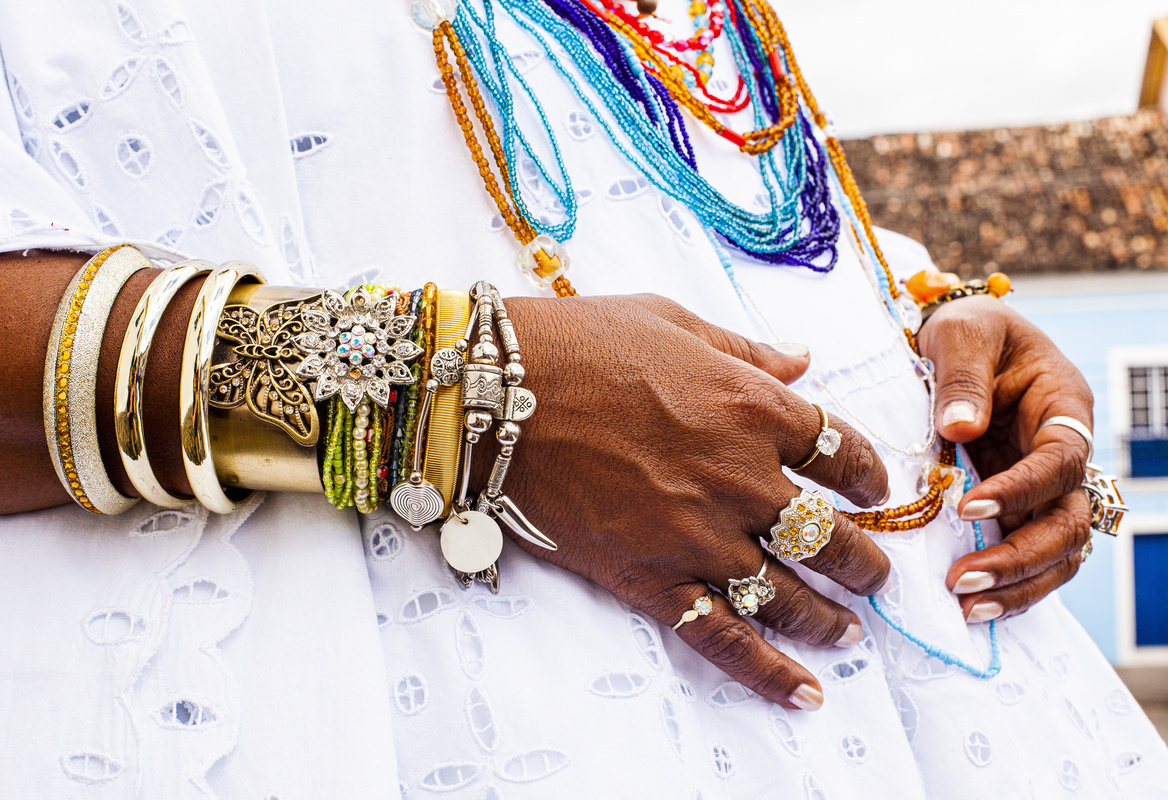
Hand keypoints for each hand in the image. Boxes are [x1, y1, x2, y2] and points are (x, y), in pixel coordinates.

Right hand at [492, 294, 891, 710]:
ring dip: (829, 618)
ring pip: (787, 594)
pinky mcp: (648, 577)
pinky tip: (806, 693)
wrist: (490, 394)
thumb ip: (746, 349)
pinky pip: (722, 636)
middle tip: (875, 573)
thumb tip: (803, 359)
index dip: (868, 475)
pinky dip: (768, 672)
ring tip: (849, 631)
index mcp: (754, 407)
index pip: (842, 452)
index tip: (872, 488)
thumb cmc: (579, 342)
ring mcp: (697, 535)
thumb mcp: (672, 320)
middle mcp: (741, 478)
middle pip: (830, 535)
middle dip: (863, 560)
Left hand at [919, 295, 1092, 622]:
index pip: (1060, 461)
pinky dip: (1010, 583)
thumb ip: (962, 376)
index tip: (969, 507)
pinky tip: (975, 606)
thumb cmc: (968, 328)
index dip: (1021, 489)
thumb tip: (959, 427)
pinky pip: (1031, 553)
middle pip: (1069, 521)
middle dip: (1021, 557)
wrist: (960, 341)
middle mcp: (1064, 453)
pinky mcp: (1019, 504)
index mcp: (1062, 407)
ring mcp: (1045, 484)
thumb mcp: (963, 332)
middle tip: (964, 582)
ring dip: (1018, 583)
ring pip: (1059, 550)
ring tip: (967, 608)